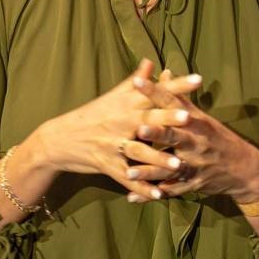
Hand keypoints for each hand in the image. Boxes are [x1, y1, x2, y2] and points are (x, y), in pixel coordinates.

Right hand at [38, 58, 202, 196]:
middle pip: (148, 119)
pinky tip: (159, 196)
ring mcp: (112, 144)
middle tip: (188, 118)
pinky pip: (126, 178)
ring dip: (158, 159)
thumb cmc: (91, 116)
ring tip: (178, 164)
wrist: (59, 138)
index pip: (156, 91)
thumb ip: (136, 81)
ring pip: (139, 152)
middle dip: (167, 119)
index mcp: (127, 103)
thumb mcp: (113, 97)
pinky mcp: (106, 164)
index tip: (198, 80)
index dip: (177, 85)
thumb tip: (151, 61)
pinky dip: (142, 188)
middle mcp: (121, 121)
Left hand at [130, 84, 258, 204]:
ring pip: (168, 168)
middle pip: (174, 136)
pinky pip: (170, 191)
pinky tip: (133, 198)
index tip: (137, 82)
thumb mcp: (202, 117)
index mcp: (196, 122)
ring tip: (128, 173)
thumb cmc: (218, 138)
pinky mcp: (193, 184)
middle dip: (157, 133)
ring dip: (148, 172)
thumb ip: (180, 97)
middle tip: (139, 129)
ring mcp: (195, 165)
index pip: (173, 103)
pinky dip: (151, 195)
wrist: (244, 169)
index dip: (155, 92)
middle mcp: (196, 142)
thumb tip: (166, 72)